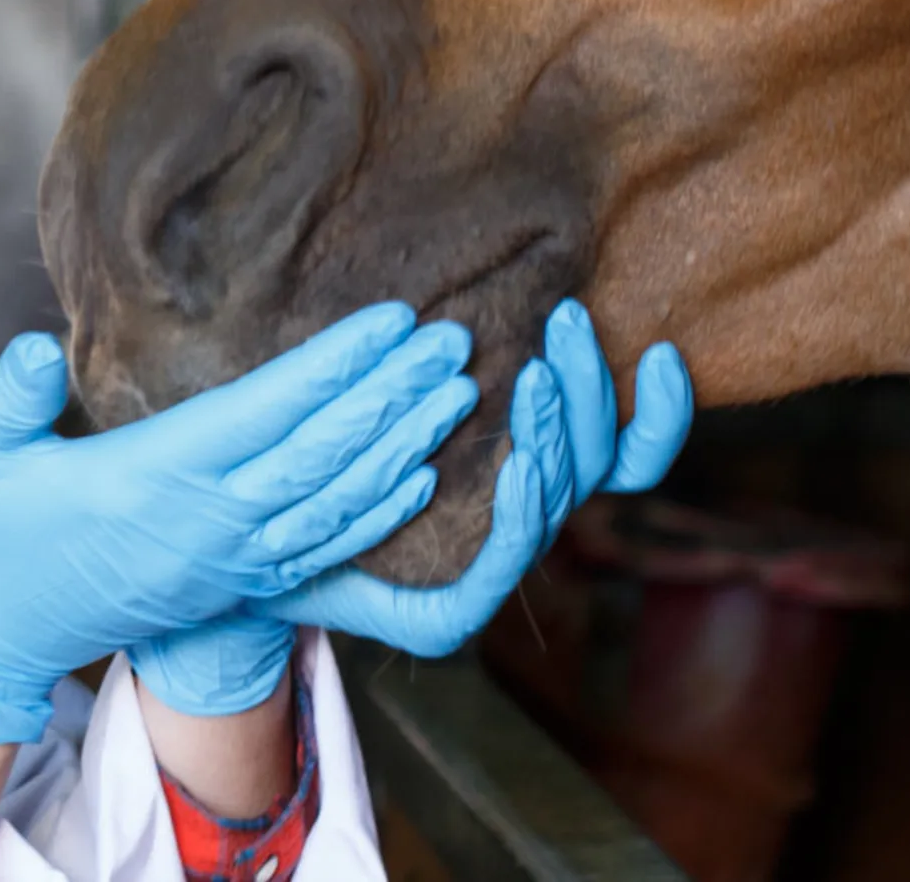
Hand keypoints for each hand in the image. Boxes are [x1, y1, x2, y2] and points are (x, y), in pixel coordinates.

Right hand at [0, 303, 479, 743]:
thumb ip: (5, 400)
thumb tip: (39, 350)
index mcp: (145, 482)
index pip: (263, 415)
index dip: (335, 367)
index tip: (393, 321)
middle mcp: (199, 525)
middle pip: (320, 453)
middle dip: (392, 395)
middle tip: (453, 339)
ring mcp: (218, 561)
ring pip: (334, 502)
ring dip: (401, 446)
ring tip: (454, 393)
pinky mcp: (223, 582)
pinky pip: (318, 545)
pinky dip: (375, 511)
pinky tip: (417, 476)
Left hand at [247, 299, 694, 657]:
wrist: (246, 558)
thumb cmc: (326, 464)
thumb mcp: (396, 396)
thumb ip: (448, 359)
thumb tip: (486, 292)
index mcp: (528, 476)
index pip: (627, 454)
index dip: (661, 412)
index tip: (663, 349)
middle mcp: (521, 522)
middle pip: (601, 461)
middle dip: (593, 386)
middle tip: (567, 321)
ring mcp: (489, 570)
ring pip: (556, 498)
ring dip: (554, 430)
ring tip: (532, 374)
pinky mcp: (446, 616)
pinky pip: (502, 561)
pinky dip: (520, 508)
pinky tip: (518, 461)